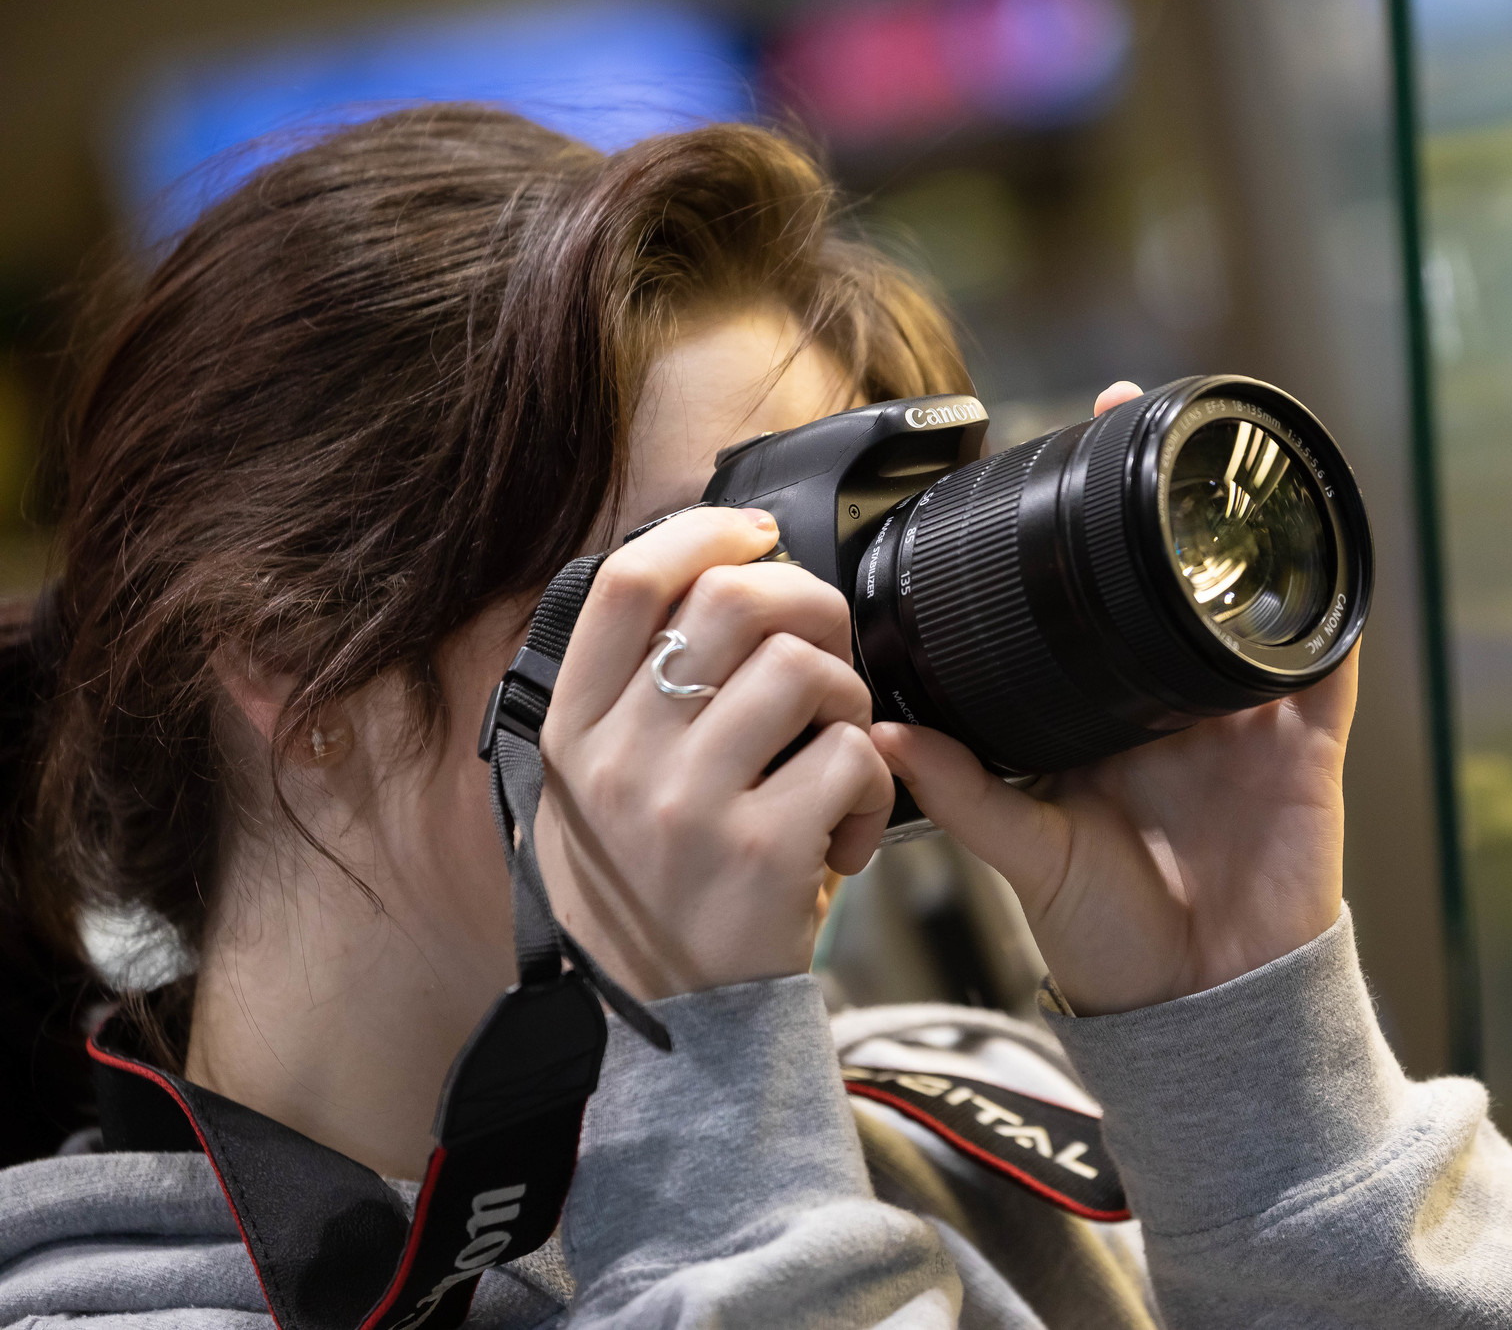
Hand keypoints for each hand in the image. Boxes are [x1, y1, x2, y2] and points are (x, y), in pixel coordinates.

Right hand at [535, 507, 894, 1000]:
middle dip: (810, 606)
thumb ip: (625, 701)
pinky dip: (875, 791)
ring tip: (837, 761)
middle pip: (733, 601)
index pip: (623, 583)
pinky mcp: (762, 851)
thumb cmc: (648, 903)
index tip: (756, 537)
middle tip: (828, 656)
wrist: (670, 1039)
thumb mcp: (589, 799)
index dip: (702, 534)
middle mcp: (618, 760)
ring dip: (850, 704)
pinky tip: (846, 834)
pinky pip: (854, 757)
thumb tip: (705, 581)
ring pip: (807, 670)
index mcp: (573, 732)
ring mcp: (687, 805)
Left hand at [872, 381, 1357, 1015]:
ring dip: (1239, 529)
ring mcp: (1243, 722)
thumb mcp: (1025, 854)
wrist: (1200, 1007)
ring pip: (1247, 603)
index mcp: (1104, 719)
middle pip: (1169, 581)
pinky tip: (1319, 549)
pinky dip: (1328, 612)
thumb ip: (966, 793)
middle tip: (1123, 412)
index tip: (1040, 462)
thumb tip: (882, 730)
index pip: (1089, 607)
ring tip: (1210, 455)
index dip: (1073, 536)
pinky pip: (1326, 665)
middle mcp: (1173, 707)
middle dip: (1154, 499)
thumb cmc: (1110, 939)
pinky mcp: (1307, 748)